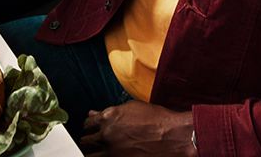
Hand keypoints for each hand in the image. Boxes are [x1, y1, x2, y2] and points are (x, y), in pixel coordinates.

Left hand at [80, 101, 195, 155]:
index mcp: (108, 118)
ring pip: (91, 155)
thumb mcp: (130, 109)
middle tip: (93, 144)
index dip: (89, 127)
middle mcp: (107, 135)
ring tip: (99, 152)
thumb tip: (93, 114)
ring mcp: (113, 152)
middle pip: (86, 141)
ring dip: (94, 153)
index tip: (91, 131)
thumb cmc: (156, 119)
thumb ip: (109, 112)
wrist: (174, 136)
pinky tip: (109, 156)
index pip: (87, 124)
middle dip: (89, 142)